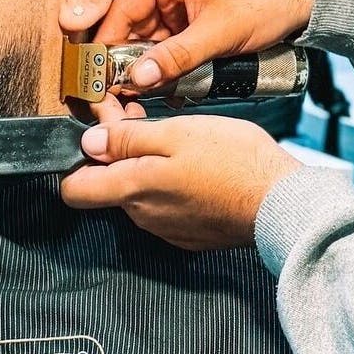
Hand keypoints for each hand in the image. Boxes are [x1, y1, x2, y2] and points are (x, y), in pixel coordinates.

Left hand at [61, 98, 301, 249]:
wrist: (279, 203)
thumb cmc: (233, 162)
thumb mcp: (177, 133)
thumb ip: (128, 139)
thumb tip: (89, 142)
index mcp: (133, 189)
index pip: (74, 190)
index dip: (78, 158)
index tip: (99, 130)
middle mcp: (143, 216)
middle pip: (110, 185)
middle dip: (119, 153)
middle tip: (142, 119)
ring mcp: (167, 229)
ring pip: (141, 194)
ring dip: (149, 167)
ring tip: (177, 139)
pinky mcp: (190, 234)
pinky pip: (167, 207)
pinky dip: (173, 185)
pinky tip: (197, 166)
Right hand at [94, 0, 314, 93]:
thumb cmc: (266, 2)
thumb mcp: (219, 34)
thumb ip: (177, 57)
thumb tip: (139, 78)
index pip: (123, 9)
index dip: (108, 43)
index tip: (99, 75)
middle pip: (134, 26)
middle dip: (131, 60)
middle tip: (125, 95)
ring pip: (153, 38)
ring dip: (153, 65)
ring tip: (151, 94)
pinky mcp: (196, 15)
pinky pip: (172, 41)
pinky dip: (171, 62)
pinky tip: (172, 84)